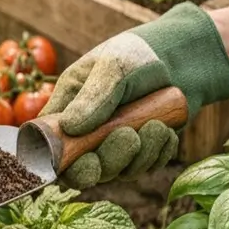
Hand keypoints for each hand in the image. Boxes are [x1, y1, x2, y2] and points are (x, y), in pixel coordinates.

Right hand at [38, 3, 228, 188]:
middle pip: (84, 171)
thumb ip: (92, 98)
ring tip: (157, 126)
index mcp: (65, 112)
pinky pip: (145, 168)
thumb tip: (69, 128)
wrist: (180, 57)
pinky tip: (166, 131)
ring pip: (118, 172)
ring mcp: (112, 147)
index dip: (61, 165)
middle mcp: (84, 135)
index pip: (48, 149)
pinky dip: (158, 153)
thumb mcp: (111, 68)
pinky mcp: (140, 153)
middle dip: (109, 161)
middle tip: (130, 137)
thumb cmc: (137, 55)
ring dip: (140, 155)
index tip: (86, 161)